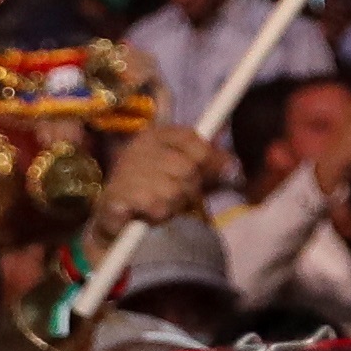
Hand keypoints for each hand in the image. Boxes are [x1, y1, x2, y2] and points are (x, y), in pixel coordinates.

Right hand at [102, 123, 224, 231]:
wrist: (115, 214)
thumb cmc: (155, 190)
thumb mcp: (186, 172)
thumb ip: (212, 167)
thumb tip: (236, 169)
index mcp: (156, 135)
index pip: (191, 138)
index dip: (211, 157)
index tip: (221, 172)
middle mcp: (139, 147)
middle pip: (187, 168)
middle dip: (190, 188)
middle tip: (178, 195)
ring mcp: (125, 170)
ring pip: (174, 191)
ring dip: (173, 204)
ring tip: (160, 204)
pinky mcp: (117, 195)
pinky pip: (156, 207)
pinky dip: (158, 215)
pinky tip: (147, 213)